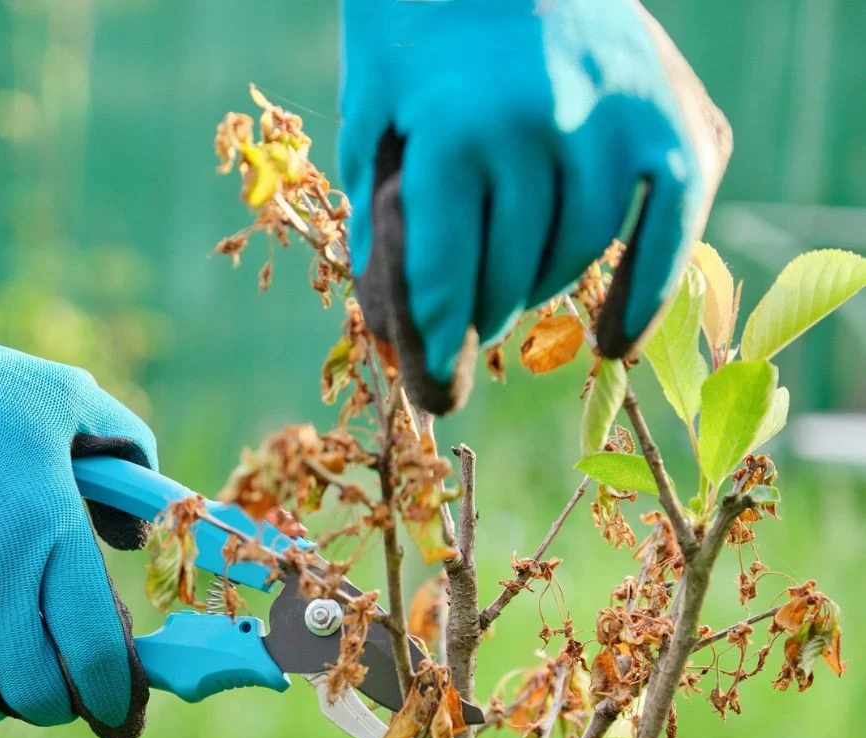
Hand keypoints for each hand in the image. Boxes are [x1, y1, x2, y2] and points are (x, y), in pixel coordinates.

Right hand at [0, 215, 157, 737]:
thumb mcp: (67, 398)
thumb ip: (125, 454)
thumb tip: (132, 534)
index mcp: (53, 538)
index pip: (99, 658)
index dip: (117, 695)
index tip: (121, 704)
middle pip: (41, 694)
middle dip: (60, 699)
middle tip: (58, 682)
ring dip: (1, 702)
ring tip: (7, 681)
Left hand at [340, 0, 730, 412]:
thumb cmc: (416, 26)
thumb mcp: (372, 112)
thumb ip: (382, 214)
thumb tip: (398, 323)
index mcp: (453, 131)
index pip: (444, 276)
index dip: (436, 342)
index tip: (434, 391)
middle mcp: (540, 128)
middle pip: (509, 274)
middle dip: (480, 311)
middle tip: (468, 321)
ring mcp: (616, 120)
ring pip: (577, 256)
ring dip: (539, 290)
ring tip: (515, 291)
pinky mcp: (676, 116)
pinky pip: (672, 230)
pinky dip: (646, 294)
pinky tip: (614, 343)